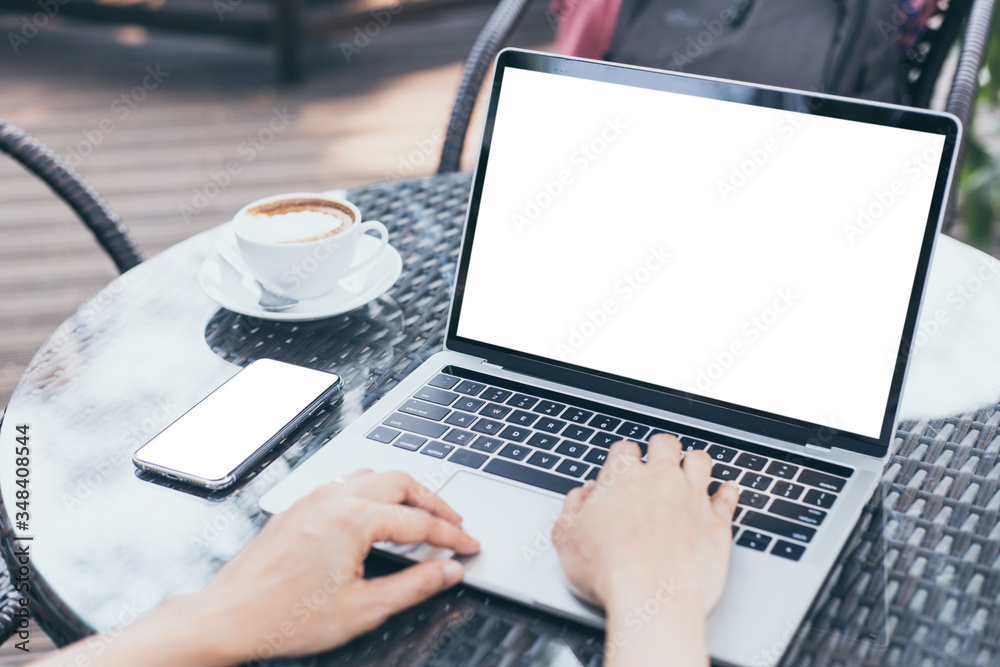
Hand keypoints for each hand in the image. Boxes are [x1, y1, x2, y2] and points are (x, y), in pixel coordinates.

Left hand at [33, 470, 479, 666]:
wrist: (229, 616)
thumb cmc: (285, 617)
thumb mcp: (362, 609)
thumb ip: (414, 586)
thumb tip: (448, 571)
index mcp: (354, 520)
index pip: (420, 524)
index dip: (453, 537)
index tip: (471, 548)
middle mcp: (335, 498)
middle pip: (402, 483)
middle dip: (435, 502)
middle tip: (455, 524)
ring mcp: (314, 498)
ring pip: (374, 475)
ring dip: (404, 491)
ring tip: (421, 514)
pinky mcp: (300, 506)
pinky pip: (347, 482)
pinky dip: (375, 491)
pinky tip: (377, 513)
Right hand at [551, 434, 736, 665]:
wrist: (652, 598)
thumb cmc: (610, 572)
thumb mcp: (567, 539)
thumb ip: (572, 509)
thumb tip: (581, 497)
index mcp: (622, 478)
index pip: (624, 449)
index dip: (622, 457)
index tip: (622, 468)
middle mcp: (661, 480)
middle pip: (665, 445)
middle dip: (660, 449)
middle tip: (656, 463)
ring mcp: (693, 498)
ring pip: (700, 461)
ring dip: (694, 463)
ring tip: (690, 471)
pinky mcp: (718, 522)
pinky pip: (728, 496)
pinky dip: (726, 492)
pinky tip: (723, 493)